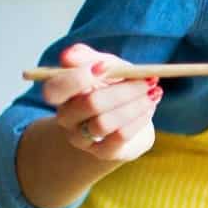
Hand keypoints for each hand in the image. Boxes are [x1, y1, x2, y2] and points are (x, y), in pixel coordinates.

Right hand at [42, 43, 160, 161]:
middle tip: (149, 80)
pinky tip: (148, 109)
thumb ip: (89, 58)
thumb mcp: (106, 65)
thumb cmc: (114, 86)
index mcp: (62, 94)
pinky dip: (138, 119)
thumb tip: (68, 56)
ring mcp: (82, 138)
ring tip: (153, 93)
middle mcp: (67, 118)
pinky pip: (120, 136)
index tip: (104, 66)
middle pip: (89, 104)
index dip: (78, 77)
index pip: (54, 90)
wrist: (130, 117)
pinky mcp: (103, 152)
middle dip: (123, 90)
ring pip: (105, 123)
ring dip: (135, 105)